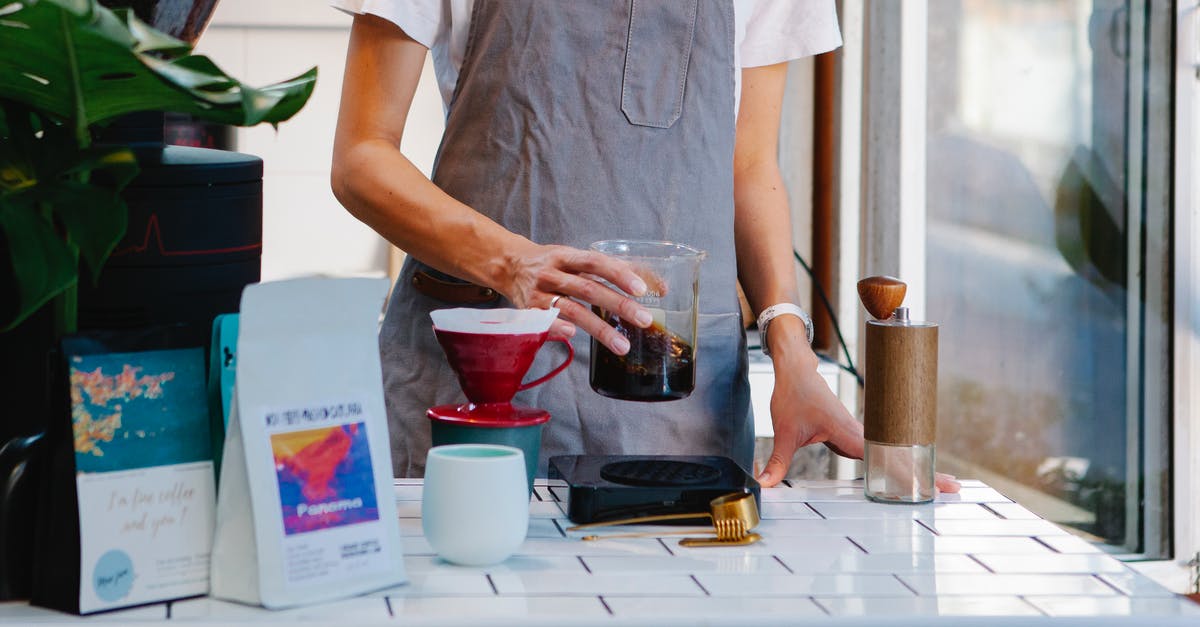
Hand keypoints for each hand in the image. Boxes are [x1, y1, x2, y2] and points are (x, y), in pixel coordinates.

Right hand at [498, 242, 652, 354]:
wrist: (508, 265)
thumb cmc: (553, 263)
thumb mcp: (577, 258)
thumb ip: (614, 269)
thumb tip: (659, 286)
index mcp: (567, 256)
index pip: (596, 262)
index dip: (618, 274)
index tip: (641, 289)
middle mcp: (553, 273)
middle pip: (589, 289)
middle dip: (618, 305)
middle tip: (645, 320)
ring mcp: (540, 293)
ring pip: (573, 310)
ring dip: (599, 328)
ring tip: (623, 345)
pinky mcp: (529, 312)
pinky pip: (544, 322)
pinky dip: (557, 328)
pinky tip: (573, 336)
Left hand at [756, 351, 959, 493]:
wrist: (796, 367)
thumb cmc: (792, 394)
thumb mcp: (782, 431)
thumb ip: (776, 460)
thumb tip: (764, 484)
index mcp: (850, 433)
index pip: (887, 459)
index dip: (911, 474)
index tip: (936, 484)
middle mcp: (861, 433)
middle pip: (900, 457)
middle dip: (927, 473)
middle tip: (955, 490)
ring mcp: (860, 433)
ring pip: (894, 453)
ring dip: (916, 467)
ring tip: (943, 485)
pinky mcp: (854, 434)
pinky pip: (881, 451)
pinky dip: (898, 462)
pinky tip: (907, 473)